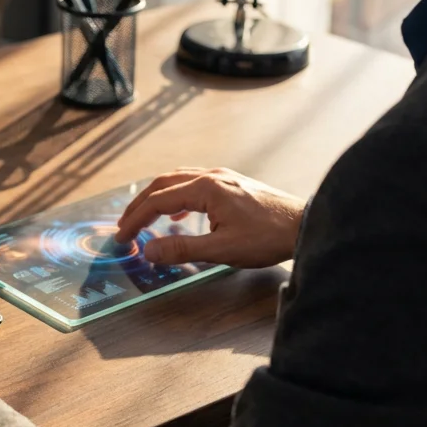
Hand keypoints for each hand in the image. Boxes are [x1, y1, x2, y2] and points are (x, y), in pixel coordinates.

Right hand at [115, 168, 306, 268]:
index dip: (136, 219)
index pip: (158, 201)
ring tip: (144, 216)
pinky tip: (179, 212)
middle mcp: (212, 176)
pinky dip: (176, 195)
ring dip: (157, 197)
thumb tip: (148, 250)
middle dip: (140, 205)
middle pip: (163, 184)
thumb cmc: (267, 237)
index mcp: (206, 188)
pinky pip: (193, 183)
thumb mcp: (222, 249)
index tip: (122, 237)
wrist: (305, 224)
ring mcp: (223, 177)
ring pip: (178, 180)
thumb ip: (182, 249)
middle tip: (125, 226)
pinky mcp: (233, 183)